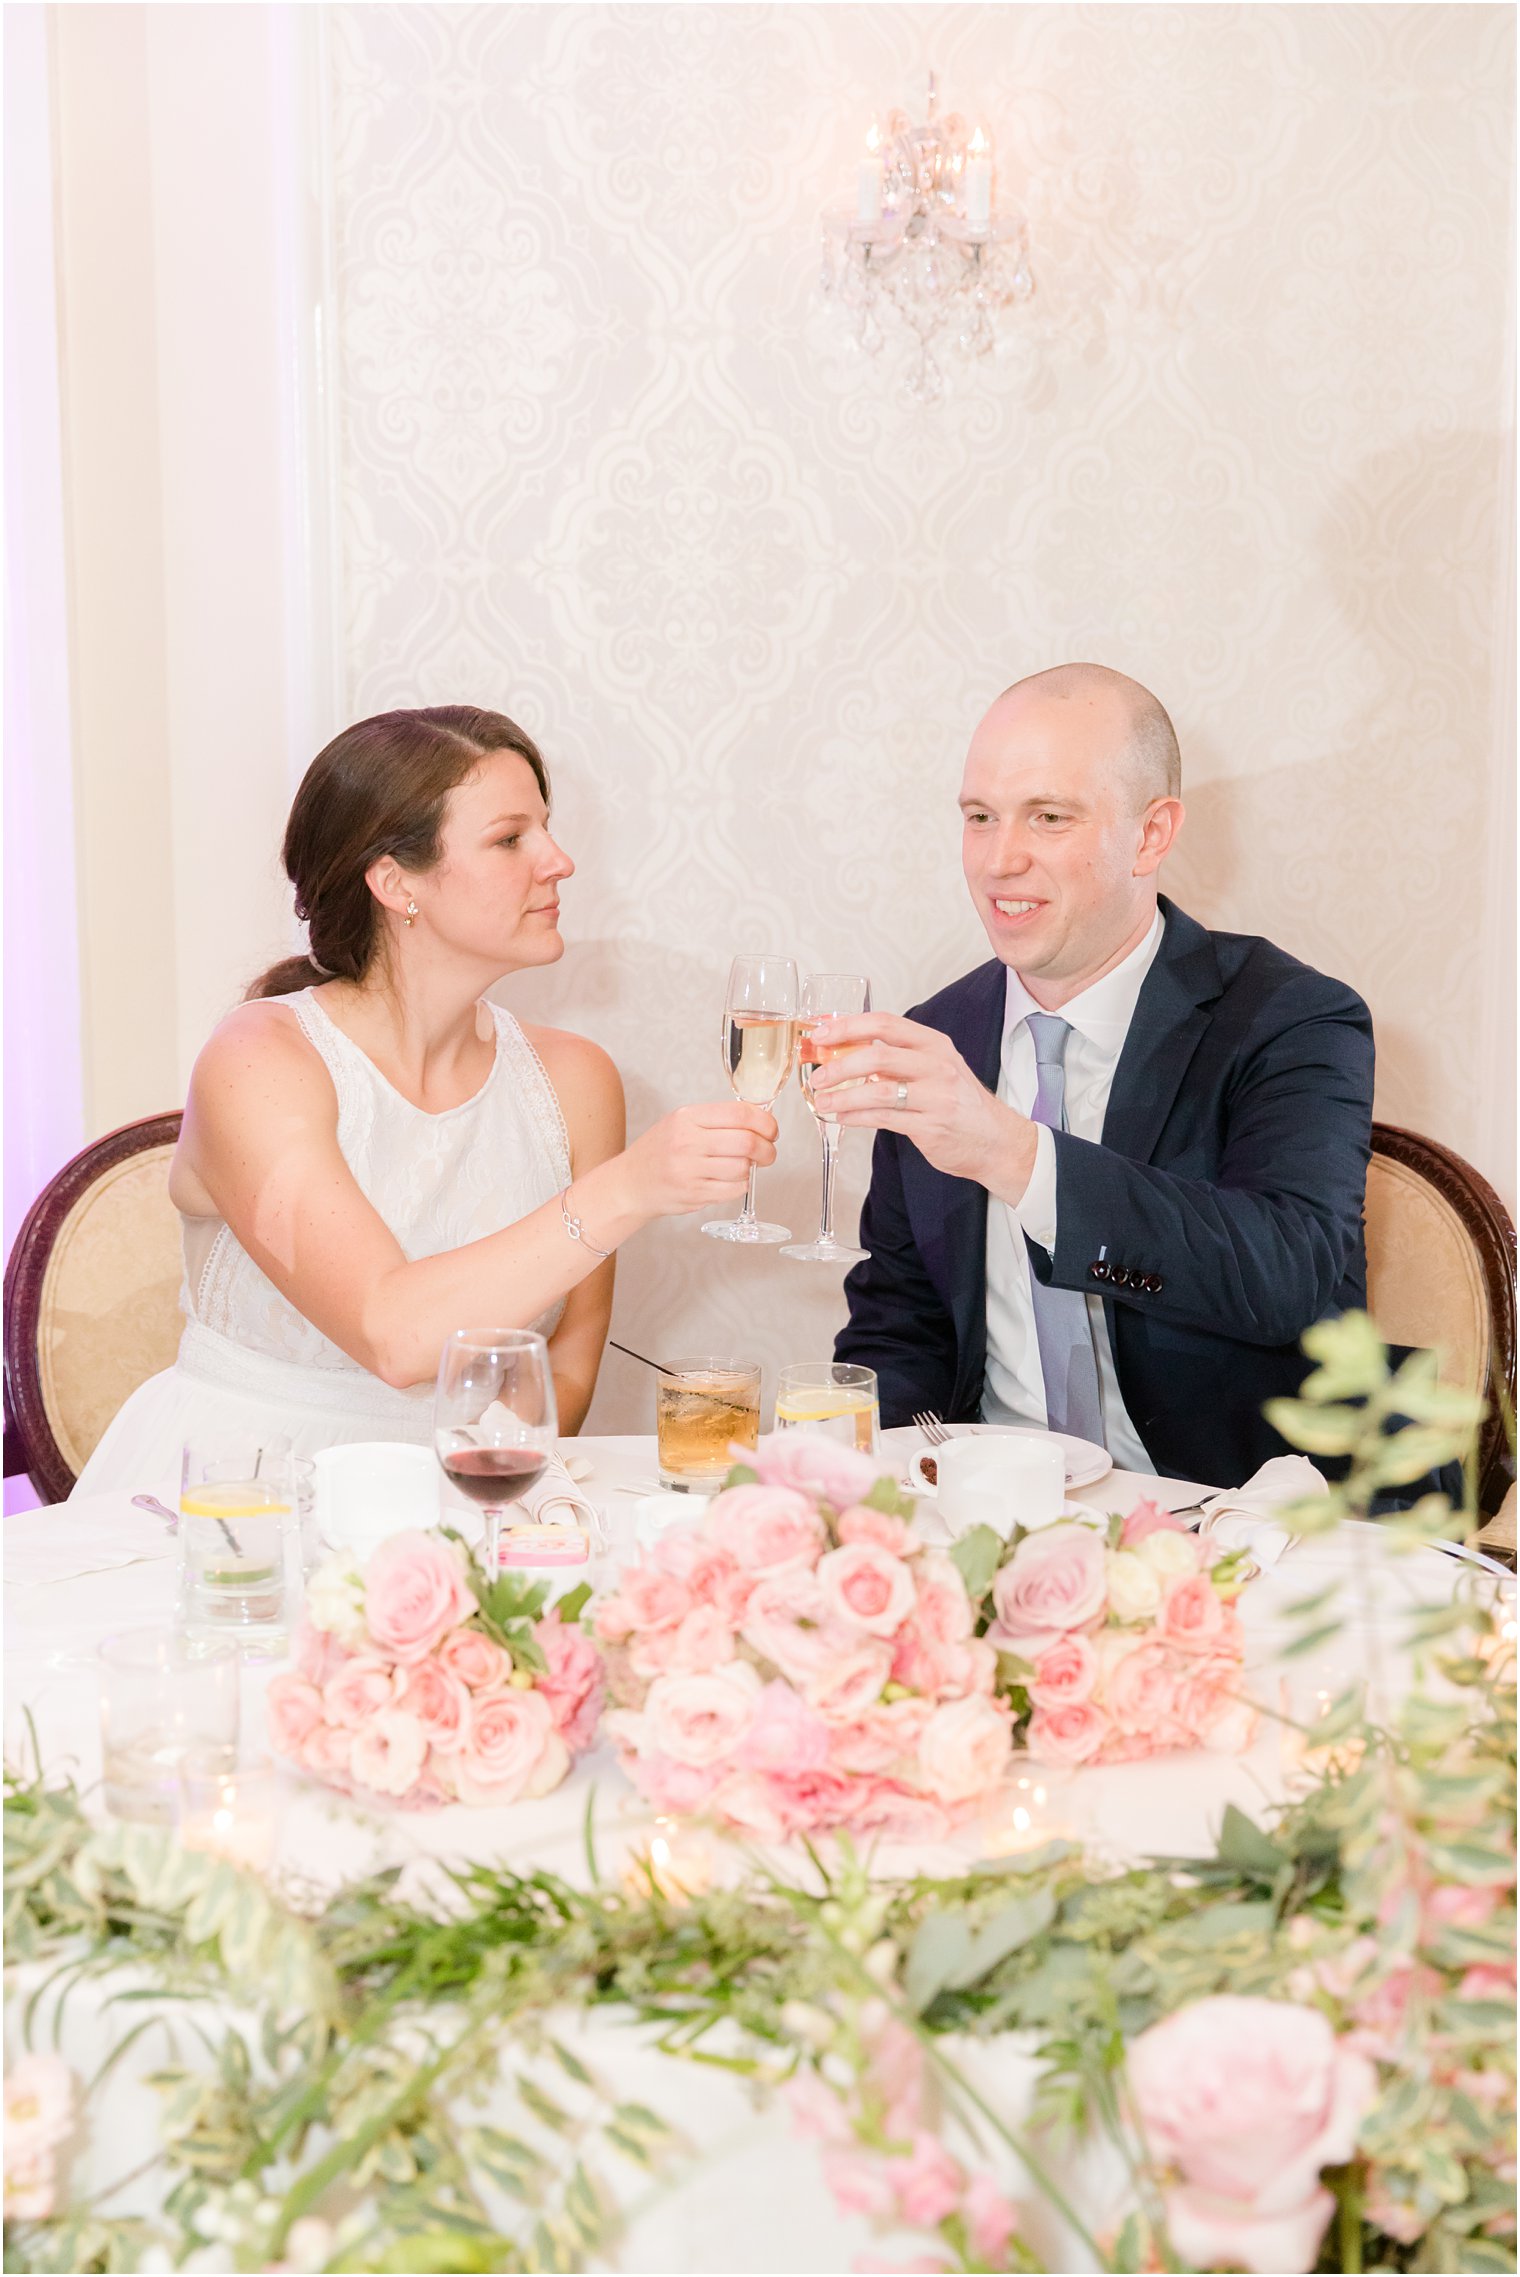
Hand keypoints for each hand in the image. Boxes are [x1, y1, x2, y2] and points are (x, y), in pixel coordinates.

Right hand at [621, 1101, 777, 1218]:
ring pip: (743, 1168)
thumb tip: (760, 1118)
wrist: (630, 1184)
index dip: (766, 1122)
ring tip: (746, 1166)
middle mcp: (687, 1142)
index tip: (771, 1130)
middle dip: (767, 1149)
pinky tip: (732, 1180)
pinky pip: (733, 1189)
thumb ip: (717, 1119)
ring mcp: (689, 1170)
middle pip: (747, 1142)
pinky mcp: (693, 1194)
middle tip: (768, 1153)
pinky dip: (741, 1185)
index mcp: (687, 1117)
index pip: (740, 1114)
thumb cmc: (660, 1151)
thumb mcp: (681, 1123)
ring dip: (753, 1169)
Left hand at [808, 1014, 1039, 1200]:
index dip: (848, 1026)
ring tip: (822, 1101)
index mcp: (934, 1044)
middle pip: (877, 1054)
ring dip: (843, 1096)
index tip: (821, 1034)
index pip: (884, 1023)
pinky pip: (884, 1119)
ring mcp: (935, 1097)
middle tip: (818, 1075)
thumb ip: (898, 1058)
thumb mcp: (935, 1068)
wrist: (995, 1140)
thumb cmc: (959, 1102)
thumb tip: (848, 1050)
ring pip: (878, 1090)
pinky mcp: (930, 1126)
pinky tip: (841, 1117)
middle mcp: (937, 1066)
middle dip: (839, 1065)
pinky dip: (856, 1117)